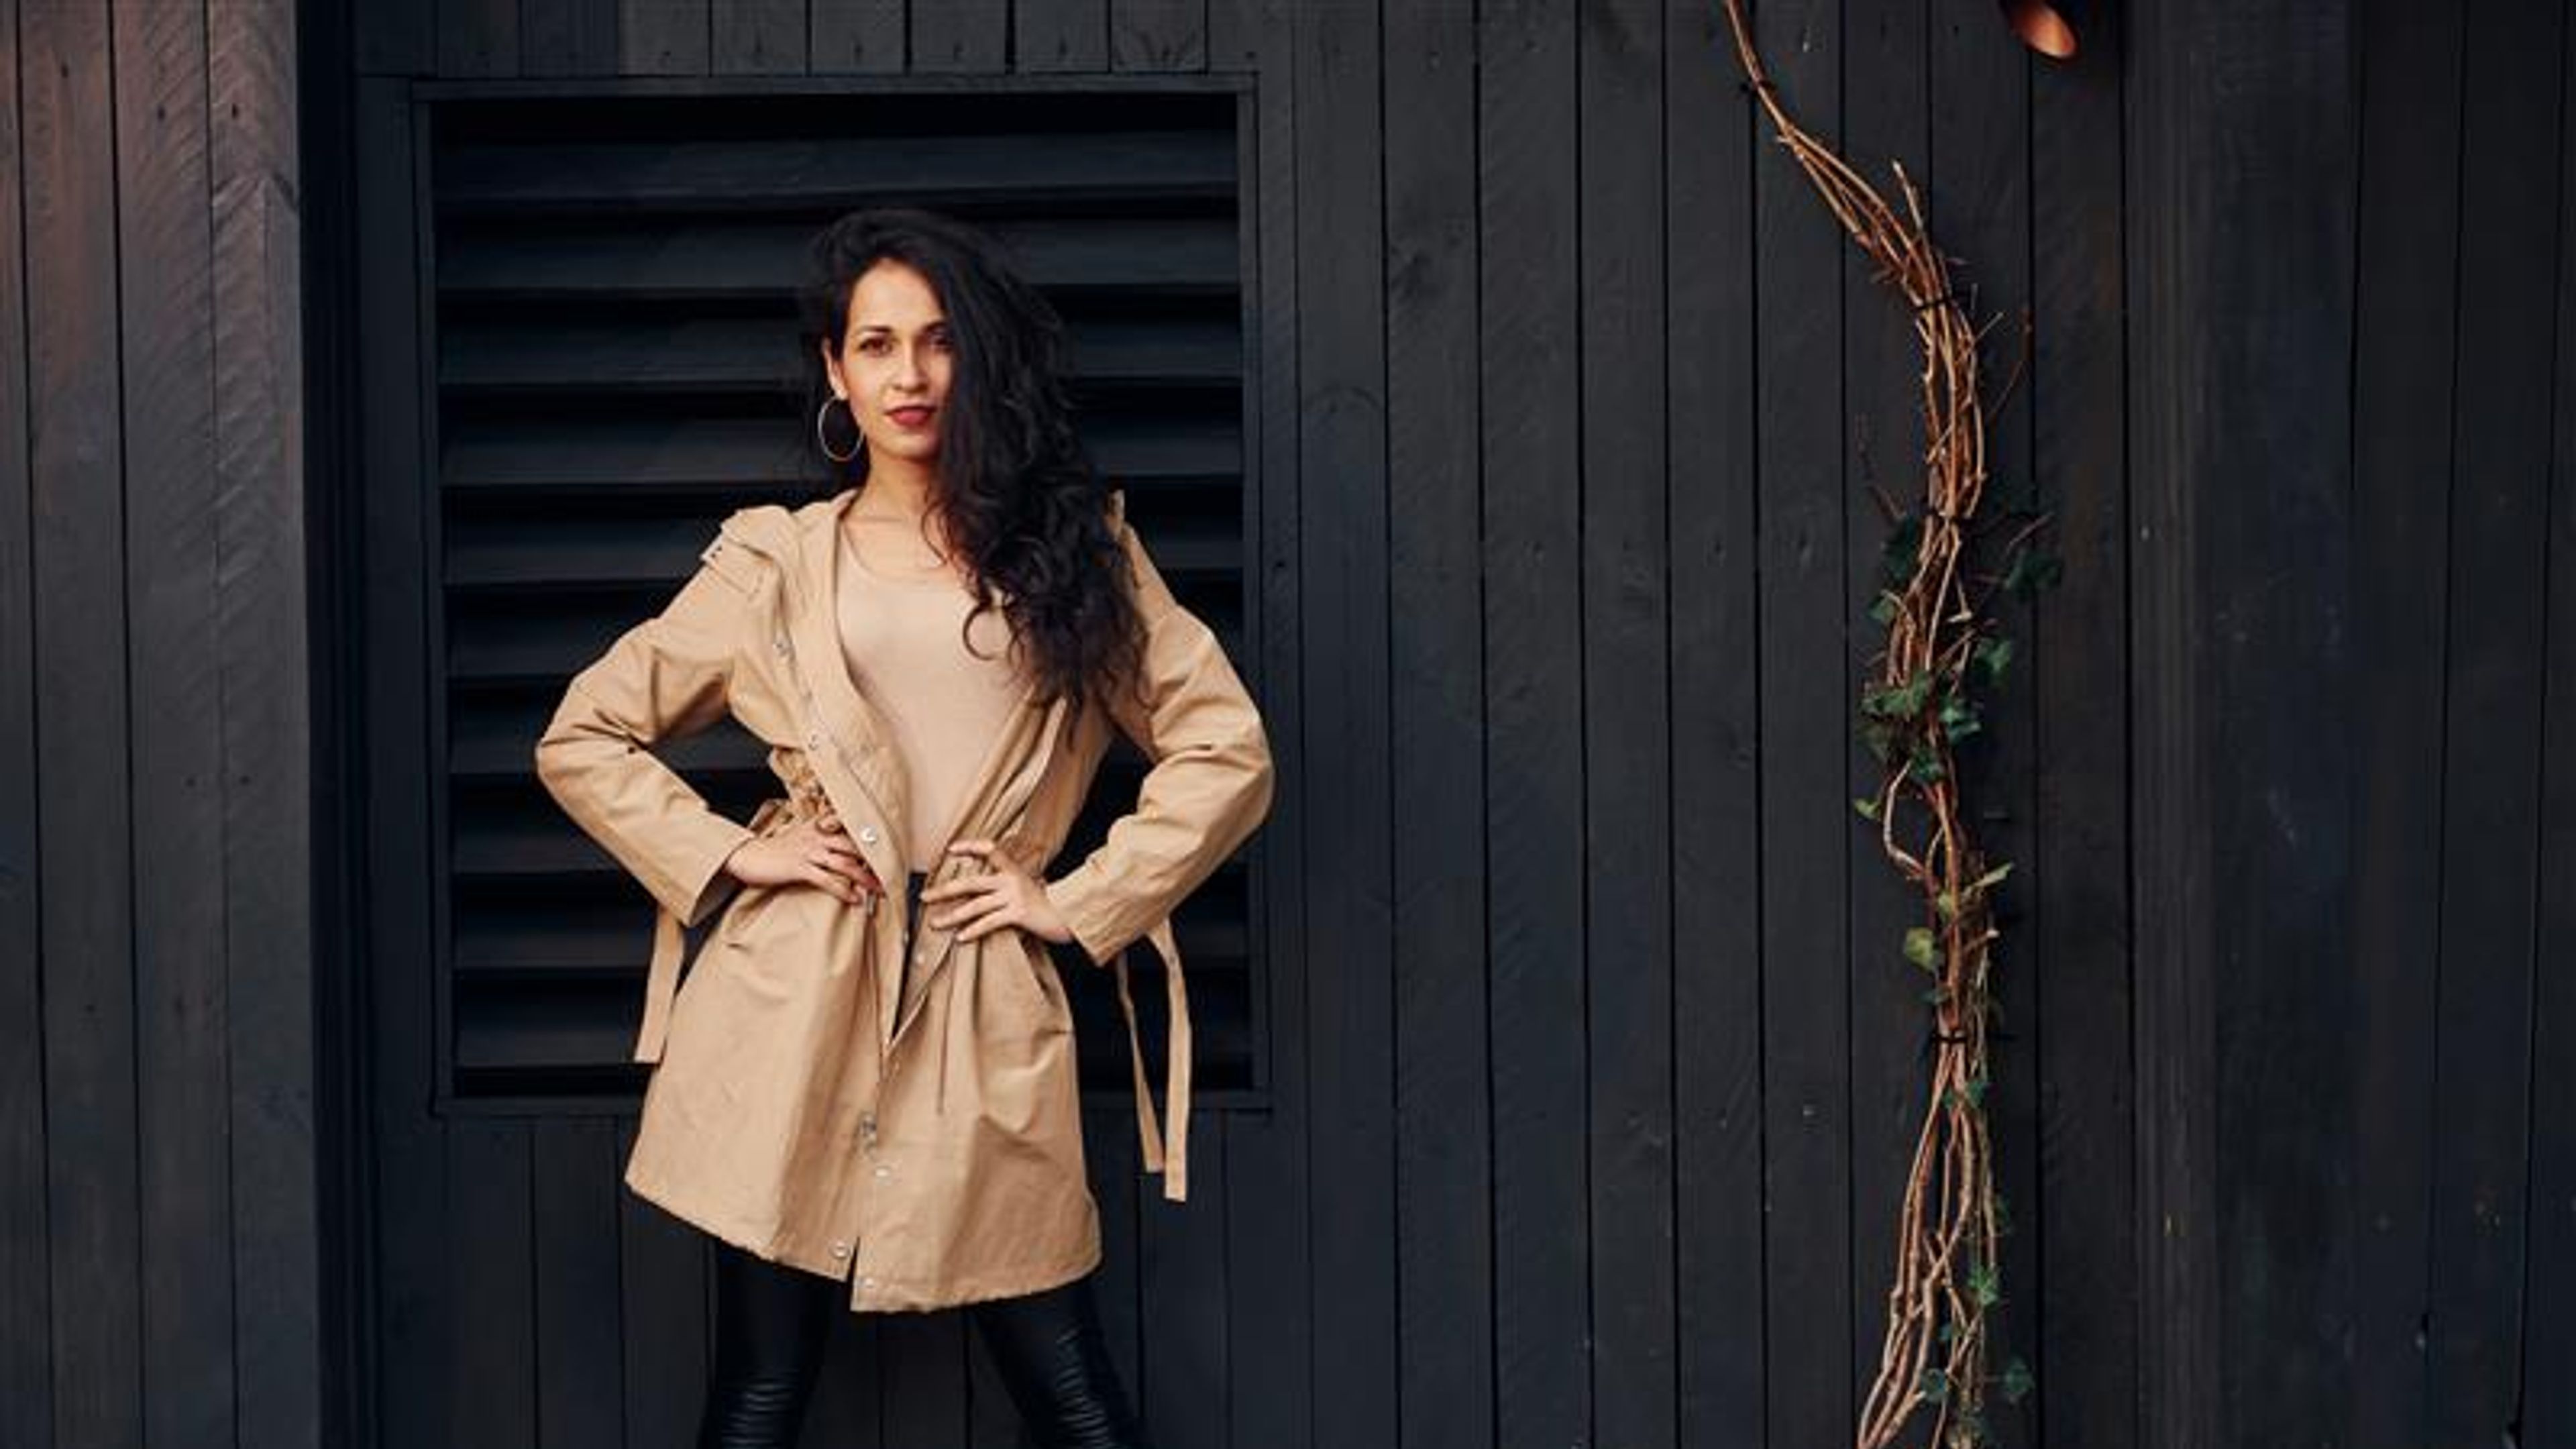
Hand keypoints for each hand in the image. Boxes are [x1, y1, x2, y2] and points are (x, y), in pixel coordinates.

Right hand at [720, 810, 882, 904]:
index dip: (871, 842)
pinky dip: (843, 891)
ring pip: (845, 864)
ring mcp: (808, 852)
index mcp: (818, 828)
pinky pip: (827, 880)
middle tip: (893, 874)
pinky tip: (854, 899)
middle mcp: (817, 837)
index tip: (890, 852)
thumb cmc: (773, 850)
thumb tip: (840, 849)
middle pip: (854, 848)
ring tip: (880, 890)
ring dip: (865, 878)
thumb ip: (820, 838)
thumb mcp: (799, 837)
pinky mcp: (799, 868)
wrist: (748, 856)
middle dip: (875, 862)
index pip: (851, 832)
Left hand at [923, 838, 1073, 944]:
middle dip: (944, 890)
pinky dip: (973, 930)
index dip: (969, 847)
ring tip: (935, 923)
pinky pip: (989, 922)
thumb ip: (1006, 885)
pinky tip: (960, 938)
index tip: (950, 850)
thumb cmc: (1047, 905)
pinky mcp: (1019, 914)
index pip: (989, 849)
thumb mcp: (1027, 887)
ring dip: (952, 916)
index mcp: (1013, 869)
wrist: (1070, 916)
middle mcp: (1011, 879)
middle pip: (970, 882)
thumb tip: (981, 893)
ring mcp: (1014, 896)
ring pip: (975, 905)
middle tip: (924, 897)